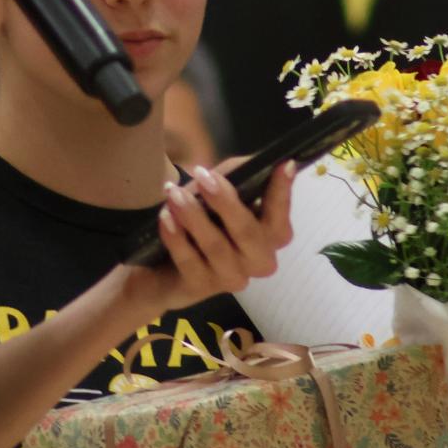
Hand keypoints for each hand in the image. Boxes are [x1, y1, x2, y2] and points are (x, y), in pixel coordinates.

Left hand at [123, 158, 295, 316]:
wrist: (164, 267)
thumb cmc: (203, 221)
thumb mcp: (220, 192)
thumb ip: (239, 175)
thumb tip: (258, 160)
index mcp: (271, 236)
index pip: (281, 215)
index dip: (282, 191)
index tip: (283, 165)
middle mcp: (259, 260)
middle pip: (248, 233)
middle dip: (224, 201)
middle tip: (202, 175)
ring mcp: (232, 277)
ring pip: (216, 246)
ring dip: (193, 215)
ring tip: (174, 193)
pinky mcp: (202, 287)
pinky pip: (190, 261)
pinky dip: (176, 237)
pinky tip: (165, 217)